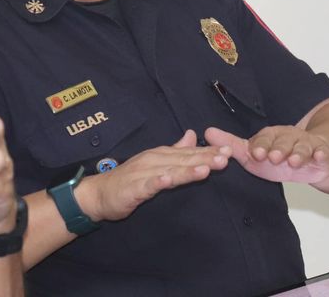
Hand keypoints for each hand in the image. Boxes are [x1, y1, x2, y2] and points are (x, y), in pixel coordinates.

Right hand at [77, 130, 230, 222]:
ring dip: (187, 169)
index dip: (209, 152)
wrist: (99, 193)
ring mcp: (143, 173)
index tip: (230, 151)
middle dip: (205, 158)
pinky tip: (168, 180)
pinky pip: (147, 184)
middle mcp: (154, 160)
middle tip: (226, 157)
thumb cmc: (129, 180)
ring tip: (206, 169)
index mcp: (162, 155)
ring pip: (169, 170)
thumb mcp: (156, 162)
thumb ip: (175, 150)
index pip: (189, 153)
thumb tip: (192, 134)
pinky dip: (158, 181)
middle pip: (183, 159)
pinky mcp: (133, 188)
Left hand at [204, 125, 328, 183]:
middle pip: (284, 140)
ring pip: (303, 146)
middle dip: (279, 148)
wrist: (311, 160)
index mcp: (271, 135)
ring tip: (294, 161)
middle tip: (274, 157)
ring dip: (298, 153)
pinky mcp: (321, 153)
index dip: (261, 145)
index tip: (257, 153)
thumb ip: (231, 145)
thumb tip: (207, 132)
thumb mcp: (253, 153)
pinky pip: (323, 153)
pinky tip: (320, 157)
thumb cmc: (278, 156)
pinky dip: (322, 155)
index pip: (265, 138)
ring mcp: (306, 144)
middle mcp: (289, 136)